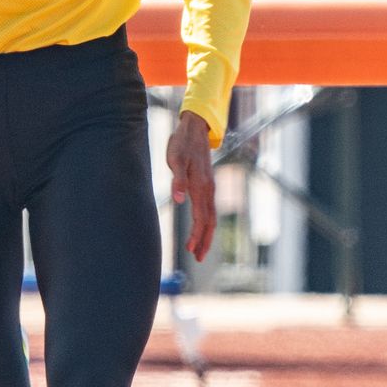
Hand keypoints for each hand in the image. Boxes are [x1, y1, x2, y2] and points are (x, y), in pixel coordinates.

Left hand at [166, 110, 215, 261]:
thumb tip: (178, 200)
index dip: (197, 236)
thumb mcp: (175, 160)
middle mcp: (208, 189)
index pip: (201, 218)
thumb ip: (177, 181)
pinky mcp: (207, 183)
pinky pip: (209, 208)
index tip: (190, 251)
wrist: (194, 128)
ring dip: (206, 234)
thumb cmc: (181, 144)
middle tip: (197, 258)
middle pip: (210, 221)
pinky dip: (206, 222)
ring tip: (198, 249)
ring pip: (211, 216)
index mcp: (200, 186)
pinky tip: (200, 227)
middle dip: (204, 241)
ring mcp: (209, 186)